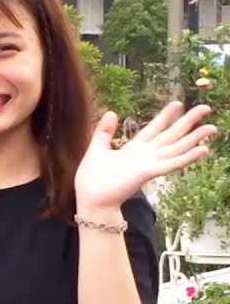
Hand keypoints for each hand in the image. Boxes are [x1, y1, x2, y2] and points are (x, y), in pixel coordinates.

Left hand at [74, 102, 216, 210]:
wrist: (91, 200)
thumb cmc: (92, 179)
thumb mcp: (96, 149)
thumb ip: (104, 132)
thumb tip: (112, 112)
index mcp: (133, 149)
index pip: (153, 128)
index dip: (165, 116)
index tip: (178, 103)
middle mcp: (145, 155)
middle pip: (171, 135)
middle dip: (187, 122)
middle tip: (205, 108)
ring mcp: (149, 164)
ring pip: (176, 148)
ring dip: (194, 138)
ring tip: (211, 128)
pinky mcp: (149, 173)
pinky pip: (172, 163)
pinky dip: (187, 157)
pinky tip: (202, 149)